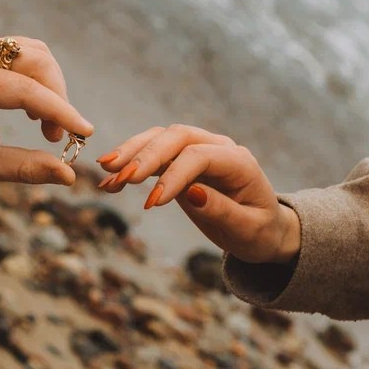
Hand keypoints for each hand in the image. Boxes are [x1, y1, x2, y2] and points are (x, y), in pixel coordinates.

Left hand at [0, 38, 94, 187]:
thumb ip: (25, 168)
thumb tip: (68, 175)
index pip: (27, 90)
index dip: (61, 112)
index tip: (85, 132)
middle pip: (36, 62)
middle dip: (56, 98)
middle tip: (56, 137)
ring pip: (34, 54)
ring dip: (49, 87)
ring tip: (46, 126)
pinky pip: (22, 54)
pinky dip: (37, 79)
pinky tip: (34, 109)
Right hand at [95, 124, 300, 263]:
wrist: (263, 229)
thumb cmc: (259, 231)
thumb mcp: (248, 229)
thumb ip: (222, 210)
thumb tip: (192, 193)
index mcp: (238, 161)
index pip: (199, 155)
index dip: (173, 175)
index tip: (151, 203)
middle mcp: (218, 147)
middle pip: (176, 137)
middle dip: (145, 155)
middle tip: (120, 178)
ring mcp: (198, 150)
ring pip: (160, 139)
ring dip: (131, 153)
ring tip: (105, 172)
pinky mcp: (181, 161)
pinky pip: (153, 154)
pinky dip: (130, 164)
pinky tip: (109, 180)